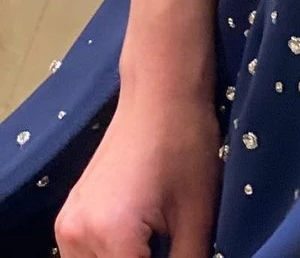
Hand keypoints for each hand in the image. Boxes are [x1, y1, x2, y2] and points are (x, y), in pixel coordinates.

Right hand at [53, 87, 221, 257]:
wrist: (160, 93)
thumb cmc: (186, 144)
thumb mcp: (198, 214)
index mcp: (110, 235)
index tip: (180, 254)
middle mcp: (75, 234)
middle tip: (171, 246)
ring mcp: (66, 225)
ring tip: (158, 244)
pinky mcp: (68, 215)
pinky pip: (85, 257)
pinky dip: (111, 255)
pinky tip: (143, 241)